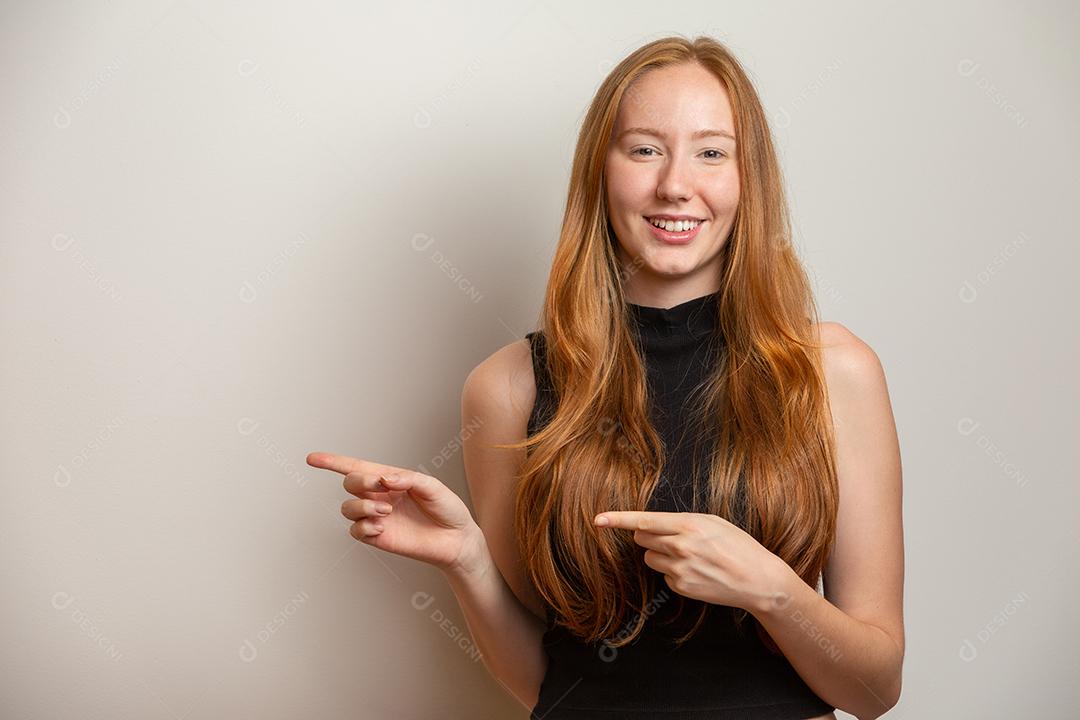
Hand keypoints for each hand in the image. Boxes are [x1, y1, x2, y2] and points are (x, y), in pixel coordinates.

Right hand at [307, 452, 484, 575]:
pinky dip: (364, 527)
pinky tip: (382, 528)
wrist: (456, 540)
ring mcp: (377, 517)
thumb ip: (407, 479)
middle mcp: (379, 496)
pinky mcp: (377, 537)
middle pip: (349, 483)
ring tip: (386, 511)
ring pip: (347, 508)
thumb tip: (384, 478)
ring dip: (362, 507)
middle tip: (381, 488)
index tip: (312, 459)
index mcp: (390, 479)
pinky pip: (356, 531)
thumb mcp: (432, 486)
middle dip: (360, 482)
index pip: (356, 468)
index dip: (332, 462)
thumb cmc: (447, 509)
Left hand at [594, 511, 789, 611]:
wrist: (757, 579)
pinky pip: (664, 576)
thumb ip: (682, 521)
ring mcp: (679, 569)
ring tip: (688, 556)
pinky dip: (674, 572)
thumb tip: (654, 525)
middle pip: (642, 540)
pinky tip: (696, 572)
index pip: (644, 521)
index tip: (598, 520)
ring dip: (660, 555)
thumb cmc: (738, 545)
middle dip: (649, 537)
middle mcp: (680, 546)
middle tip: (673, 538)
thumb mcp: (713, 522)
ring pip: (649, 559)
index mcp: (688, 525)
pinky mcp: (681, 587)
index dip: (618, 519)